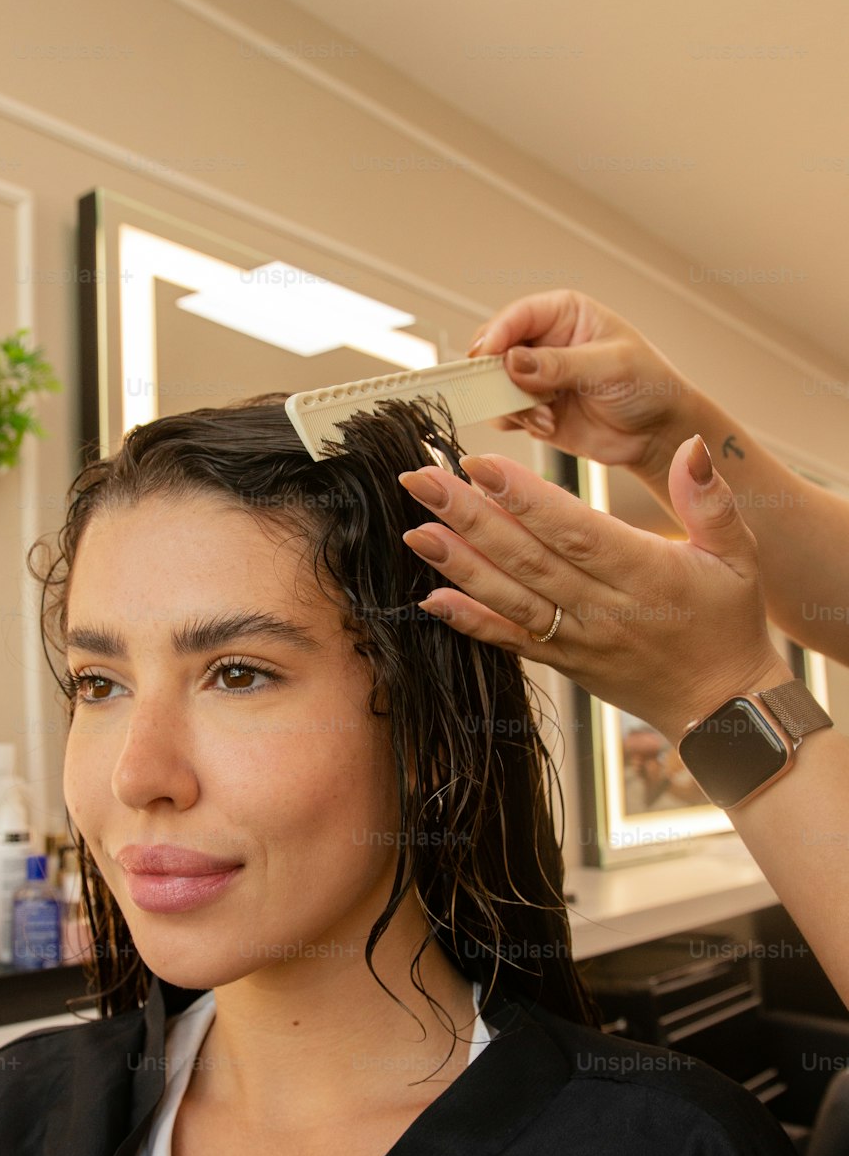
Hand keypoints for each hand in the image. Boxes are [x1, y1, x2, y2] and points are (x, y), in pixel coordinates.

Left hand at [397, 434, 792, 747]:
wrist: (721, 708)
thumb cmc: (728, 623)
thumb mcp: (740, 557)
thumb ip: (714, 501)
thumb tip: (694, 447)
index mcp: (646, 575)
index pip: (576, 532)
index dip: (526, 499)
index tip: (481, 464)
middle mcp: (605, 610)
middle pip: (528, 559)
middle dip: (469, 518)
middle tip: (421, 481)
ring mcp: (579, 640)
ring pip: (511, 599)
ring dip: (458, 565)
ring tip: (416, 530)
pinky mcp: (563, 662)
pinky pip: (510, 641)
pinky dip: (469, 622)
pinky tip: (431, 598)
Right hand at [467, 288, 706, 478]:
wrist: (656, 432)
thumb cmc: (647, 384)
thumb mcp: (610, 366)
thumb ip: (560, 364)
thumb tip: (512, 361)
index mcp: (563, 314)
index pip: (517, 316)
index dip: (497, 334)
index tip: (486, 355)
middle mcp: (543, 342)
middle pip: (495, 350)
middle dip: (497, 374)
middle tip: (509, 392)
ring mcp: (535, 378)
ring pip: (494, 386)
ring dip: (512, 404)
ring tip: (546, 416)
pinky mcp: (532, 409)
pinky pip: (505, 414)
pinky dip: (518, 422)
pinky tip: (548, 425)